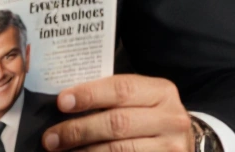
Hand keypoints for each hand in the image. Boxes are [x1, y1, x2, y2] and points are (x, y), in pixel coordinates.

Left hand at [42, 74, 192, 150]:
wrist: (183, 141)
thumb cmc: (149, 115)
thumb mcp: (139, 99)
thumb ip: (110, 97)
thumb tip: (64, 102)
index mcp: (161, 91)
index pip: (120, 89)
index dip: (89, 95)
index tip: (61, 102)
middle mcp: (171, 118)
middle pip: (117, 123)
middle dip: (79, 130)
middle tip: (51, 138)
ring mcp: (171, 147)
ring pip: (119, 150)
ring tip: (60, 151)